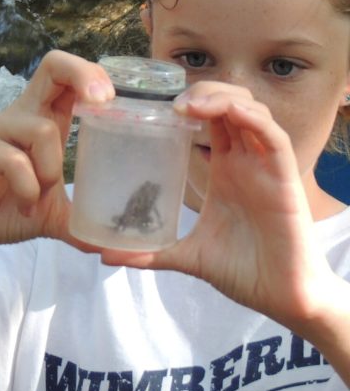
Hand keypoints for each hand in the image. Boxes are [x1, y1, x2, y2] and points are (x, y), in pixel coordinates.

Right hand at [0, 50, 113, 263]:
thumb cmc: (8, 209)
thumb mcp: (55, 214)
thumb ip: (85, 222)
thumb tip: (123, 249)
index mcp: (44, 119)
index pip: (68, 76)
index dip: (94, 75)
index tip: (115, 102)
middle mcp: (22, 114)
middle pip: (53, 66)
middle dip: (84, 75)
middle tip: (103, 104)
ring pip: (42, 130)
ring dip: (51, 170)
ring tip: (42, 196)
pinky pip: (14, 160)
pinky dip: (27, 188)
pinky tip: (25, 205)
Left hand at [101, 81, 336, 330]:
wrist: (282, 299)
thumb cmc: (243, 271)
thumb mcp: (187, 255)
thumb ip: (149, 252)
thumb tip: (105, 256)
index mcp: (226, 169)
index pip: (211, 118)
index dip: (188, 102)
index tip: (154, 103)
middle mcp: (246, 161)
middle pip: (230, 103)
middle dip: (203, 91)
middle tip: (171, 102)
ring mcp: (266, 167)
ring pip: (251, 111)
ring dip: (221, 98)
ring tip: (188, 105)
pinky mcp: (285, 179)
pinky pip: (273, 137)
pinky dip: (252, 119)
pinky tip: (229, 112)